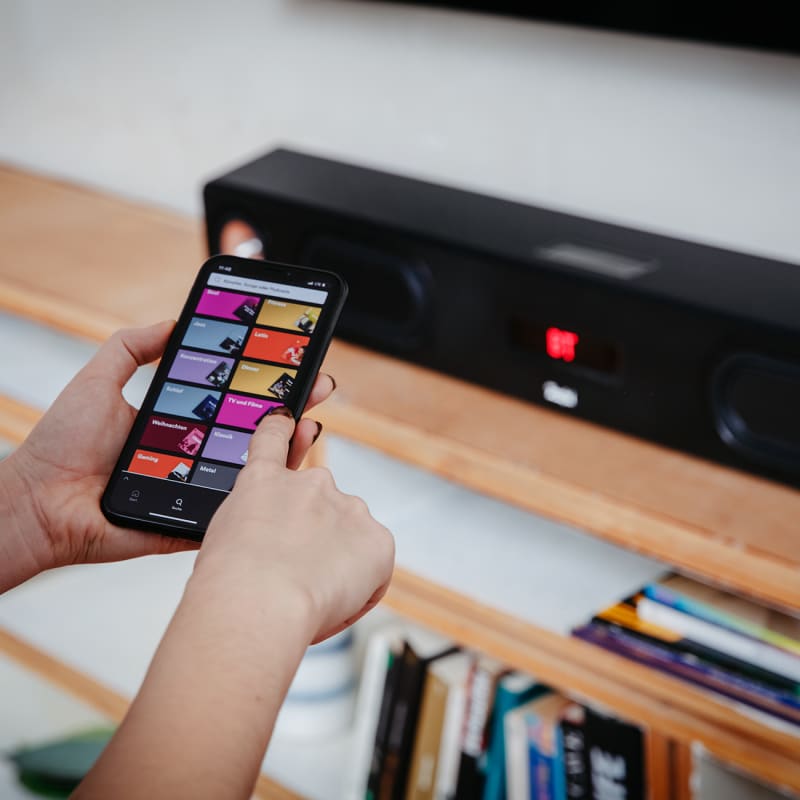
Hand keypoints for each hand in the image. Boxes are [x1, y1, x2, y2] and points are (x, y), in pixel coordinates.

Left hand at [2, 322, 334, 586]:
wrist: (37, 504)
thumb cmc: (60, 445)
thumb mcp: (98, 380)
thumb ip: (131, 345)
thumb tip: (173, 321)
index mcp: (182, 425)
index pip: (236, 400)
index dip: (266, 382)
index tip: (291, 363)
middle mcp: (198, 456)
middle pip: (257, 431)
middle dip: (293, 407)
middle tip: (318, 386)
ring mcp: (200, 489)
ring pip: (257, 470)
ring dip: (290, 447)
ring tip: (307, 422)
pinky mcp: (195, 522)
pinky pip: (237, 509)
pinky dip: (266, 493)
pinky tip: (286, 469)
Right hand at [195, 412, 395, 643]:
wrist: (258, 600)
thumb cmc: (229, 580)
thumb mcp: (221, 537)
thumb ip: (253, 528)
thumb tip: (275, 546)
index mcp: (264, 480)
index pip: (275, 438)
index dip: (283, 427)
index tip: (289, 419)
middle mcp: (311, 484)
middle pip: (321, 509)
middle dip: (313, 538)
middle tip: (292, 577)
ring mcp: (347, 508)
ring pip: (350, 540)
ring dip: (338, 563)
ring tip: (308, 594)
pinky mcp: (377, 540)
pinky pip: (374, 565)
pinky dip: (361, 586)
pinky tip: (334, 601)